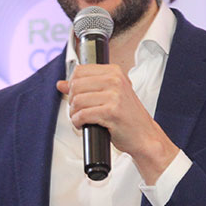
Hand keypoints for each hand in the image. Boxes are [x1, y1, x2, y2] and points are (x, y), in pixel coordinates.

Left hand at [56, 64, 178, 183]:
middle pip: (76, 85)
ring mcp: (114, 95)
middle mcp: (115, 80)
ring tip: (80, 118)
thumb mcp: (108, 95)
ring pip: (77, 100)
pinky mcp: (111, 112)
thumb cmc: (127, 116)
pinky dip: (77, 122)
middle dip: (72, 101)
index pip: (79, 71)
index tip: (77, 96)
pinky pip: (83, 114)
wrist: (144, 135)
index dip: (72, 85)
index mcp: (114, 72)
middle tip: (78, 110)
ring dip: (74, 113)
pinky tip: (82, 124)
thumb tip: (61, 84)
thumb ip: (85, 87)